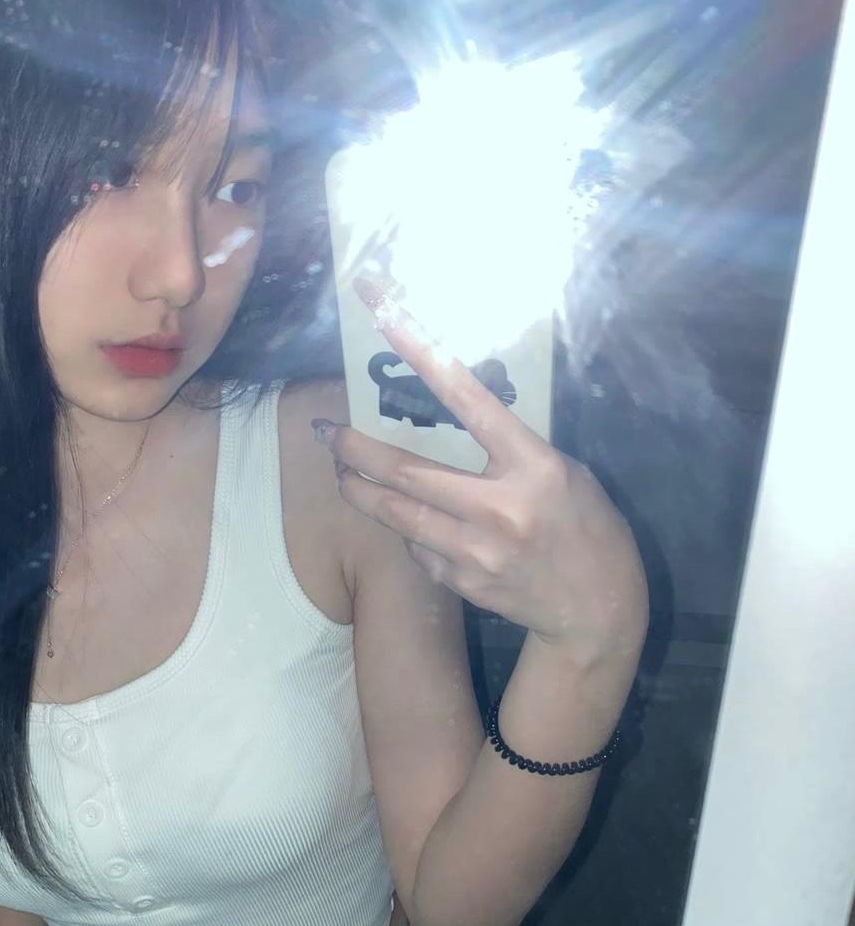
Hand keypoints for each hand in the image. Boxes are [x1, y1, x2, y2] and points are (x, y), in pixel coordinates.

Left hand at [315, 274, 648, 660]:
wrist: (597, 610)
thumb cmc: (586, 527)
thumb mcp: (563, 472)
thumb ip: (510, 450)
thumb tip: (453, 419)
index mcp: (533, 467)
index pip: (469, 399)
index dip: (423, 354)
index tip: (385, 315)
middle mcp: (499, 509)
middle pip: (405, 473)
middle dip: (355, 451)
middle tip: (328, 433)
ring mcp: (476, 552)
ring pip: (396, 515)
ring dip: (360, 492)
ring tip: (343, 473)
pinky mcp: (462, 584)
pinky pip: (418, 549)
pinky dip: (408, 531)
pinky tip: (411, 525)